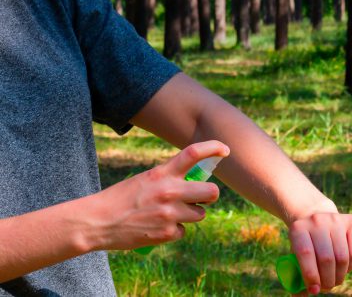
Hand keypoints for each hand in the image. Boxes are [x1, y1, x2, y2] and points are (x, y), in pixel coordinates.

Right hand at [84, 141, 229, 250]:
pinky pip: (184, 231)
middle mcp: (170, 191)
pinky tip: (158, 227)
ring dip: (191, 214)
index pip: (193, 153)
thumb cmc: (121, 198)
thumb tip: (194, 183)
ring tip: (170, 213)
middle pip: (212, 192)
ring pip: (200, 214)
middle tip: (202, 197)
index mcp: (162, 173)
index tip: (225, 150)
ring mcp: (170, 213)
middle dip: (211, 195)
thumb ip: (169, 178)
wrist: (97, 221)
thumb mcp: (145, 179)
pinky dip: (175, 230)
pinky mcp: (167, 233)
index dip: (213, 148)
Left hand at [288, 202, 351, 295]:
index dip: (311, 275)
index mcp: (298, 228)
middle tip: (325, 288)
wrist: (315, 216)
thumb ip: (296, 275)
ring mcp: (336, 219)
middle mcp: (317, 220)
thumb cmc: (304, 243)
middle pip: (326, 258)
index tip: (314, 290)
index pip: (305, 254)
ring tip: (334, 281)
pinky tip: (343, 269)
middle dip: (327, 280)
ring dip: (339, 276)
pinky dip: (350, 267)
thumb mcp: (295, 255)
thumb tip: (300, 296)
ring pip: (342, 257)